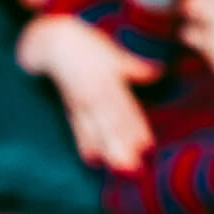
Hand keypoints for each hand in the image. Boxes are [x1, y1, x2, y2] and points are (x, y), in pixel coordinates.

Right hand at [16, 16, 157, 172]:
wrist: (54, 42)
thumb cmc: (90, 47)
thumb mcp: (116, 55)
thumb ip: (137, 68)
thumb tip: (159, 72)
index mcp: (111, 82)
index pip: (126, 110)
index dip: (137, 129)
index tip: (148, 148)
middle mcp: (96, 95)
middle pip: (112, 125)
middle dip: (124, 148)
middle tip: (135, 171)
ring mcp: (82, 104)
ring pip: (97, 131)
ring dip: (108, 151)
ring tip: (120, 171)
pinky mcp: (71, 109)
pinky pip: (79, 129)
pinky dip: (86, 144)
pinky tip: (93, 161)